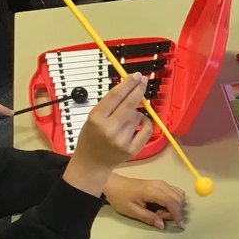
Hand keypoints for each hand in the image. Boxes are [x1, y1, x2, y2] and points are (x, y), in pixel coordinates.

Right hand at [63, 74, 151, 195]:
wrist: (92, 162)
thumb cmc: (92, 136)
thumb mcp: (93, 117)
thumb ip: (109, 105)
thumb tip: (129, 87)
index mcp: (97, 118)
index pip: (115, 96)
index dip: (128, 84)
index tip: (136, 75)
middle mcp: (110, 129)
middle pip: (130, 104)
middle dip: (138, 89)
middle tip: (143, 80)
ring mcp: (122, 140)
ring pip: (138, 115)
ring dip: (137, 111)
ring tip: (127, 117)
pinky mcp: (132, 149)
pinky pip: (146, 129)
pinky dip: (146, 122)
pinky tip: (141, 121)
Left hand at [104, 175, 186, 229]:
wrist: (114, 185)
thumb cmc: (121, 198)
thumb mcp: (132, 211)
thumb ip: (148, 218)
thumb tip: (162, 225)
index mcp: (153, 191)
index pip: (172, 202)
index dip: (178, 215)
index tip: (180, 226)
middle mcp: (161, 185)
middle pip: (179, 198)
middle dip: (174, 211)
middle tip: (159, 217)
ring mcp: (162, 183)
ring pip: (179, 195)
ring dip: (175, 206)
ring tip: (159, 212)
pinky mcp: (161, 184)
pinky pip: (175, 192)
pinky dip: (174, 201)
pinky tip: (163, 206)